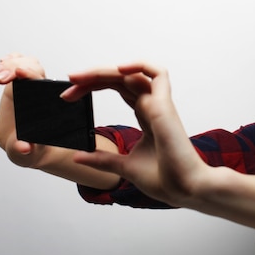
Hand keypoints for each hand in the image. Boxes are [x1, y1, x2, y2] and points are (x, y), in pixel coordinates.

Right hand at [0, 54, 47, 166]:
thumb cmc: (30, 150)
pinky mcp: (19, 86)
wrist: (28, 147)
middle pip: (32, 67)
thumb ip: (23, 151)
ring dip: (9, 64)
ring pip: (24, 63)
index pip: (41, 83)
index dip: (30, 74)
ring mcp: (30, 87)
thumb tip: (23, 147)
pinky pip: (16, 66)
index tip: (19, 74)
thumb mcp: (26, 154)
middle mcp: (40, 93)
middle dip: (15, 67)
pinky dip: (8, 62)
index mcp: (46, 105)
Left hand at [64, 63, 208, 206]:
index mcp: (147, 116)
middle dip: (92, 77)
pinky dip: (140, 65)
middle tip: (69, 81)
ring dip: (105, 70)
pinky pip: (158, 73)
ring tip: (80, 76)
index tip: (69, 96)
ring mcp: (159, 104)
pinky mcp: (165, 106)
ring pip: (132, 74)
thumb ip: (103, 159)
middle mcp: (153, 106)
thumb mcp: (125, 167)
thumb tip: (78, 156)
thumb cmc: (165, 179)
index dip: (93, 87)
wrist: (185, 190)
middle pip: (121, 78)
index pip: (118, 89)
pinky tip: (118, 70)